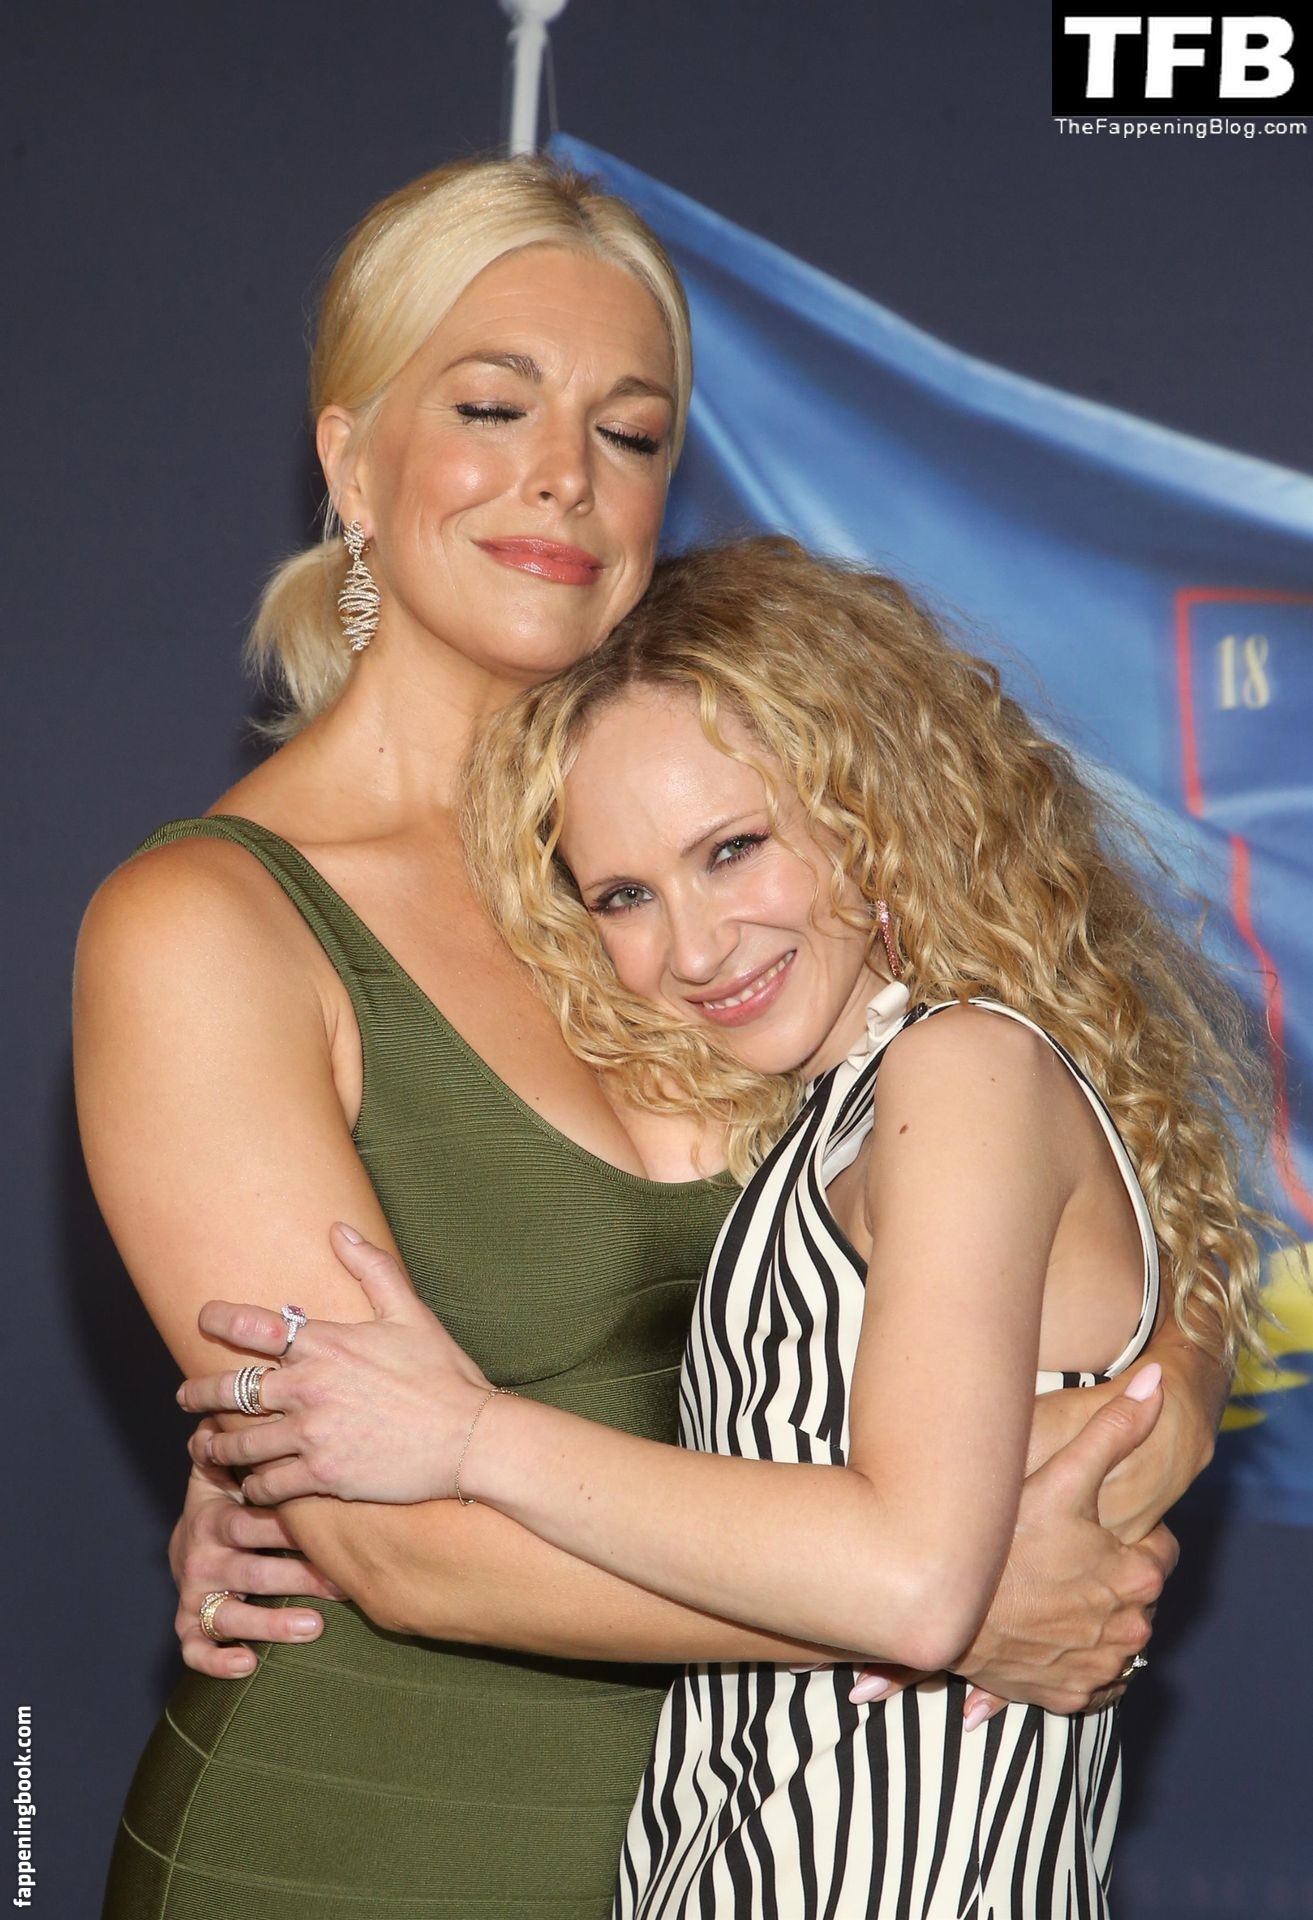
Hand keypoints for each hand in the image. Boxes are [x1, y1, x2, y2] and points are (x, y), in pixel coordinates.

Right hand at [171, 1424, 344, 1676]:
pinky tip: (249, 1664)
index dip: (284, 1523)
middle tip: (342, 1578)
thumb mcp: (232, 1461)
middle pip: (251, 1564)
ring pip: (230, 1612)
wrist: (193, 1534)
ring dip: (271, 1620)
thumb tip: (267, 1388)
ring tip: (314, 1625)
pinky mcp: (189, 1624)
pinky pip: (197, 1649)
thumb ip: (248, 1434)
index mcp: (216, 1510)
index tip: (322, 1523)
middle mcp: (204, 1551)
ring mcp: (196, 1590)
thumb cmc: (232, 1490)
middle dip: (297, 1572)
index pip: (249, 1516)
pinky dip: (218, 1660)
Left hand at [175, 1225, 491, 1504]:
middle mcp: (308, 1387)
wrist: (470, 1437)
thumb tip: (338, 1229)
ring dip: (215, 1446)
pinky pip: (267, 1484)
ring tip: (205, 1446)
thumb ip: (371, 1267)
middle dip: (197, 1394)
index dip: (218, 1319)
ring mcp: (311, 1434)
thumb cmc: (443, 1373)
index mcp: (324, 1343)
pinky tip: (249, 1485)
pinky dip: (252, 1487)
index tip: (203, 1318)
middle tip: (186, 1397)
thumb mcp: (410, 1311)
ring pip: (239, 1443)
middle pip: (227, 1390)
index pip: (252, 1325)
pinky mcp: (322, 1475)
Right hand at [954, 1364, 1173, 1718]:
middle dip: (1106, 1576)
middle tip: (1058, 1552)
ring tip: (1044, 1588)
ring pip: (1111, 1637)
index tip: (1086, 1524)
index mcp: (1137, 1579)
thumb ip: (1114, 1428)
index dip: (1123, 1533)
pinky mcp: (1066, 1697)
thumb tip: (1158, 1384)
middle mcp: (1128, 1633)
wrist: (943, 1605)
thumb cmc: (1005, 1539)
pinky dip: (1071, 1658)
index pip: (1158, 1550)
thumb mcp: (1061, 1474)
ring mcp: (1097, 1670)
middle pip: (1133, 1595)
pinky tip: (1040, 1629)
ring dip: (1090, 1618)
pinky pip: (1087, 1678)